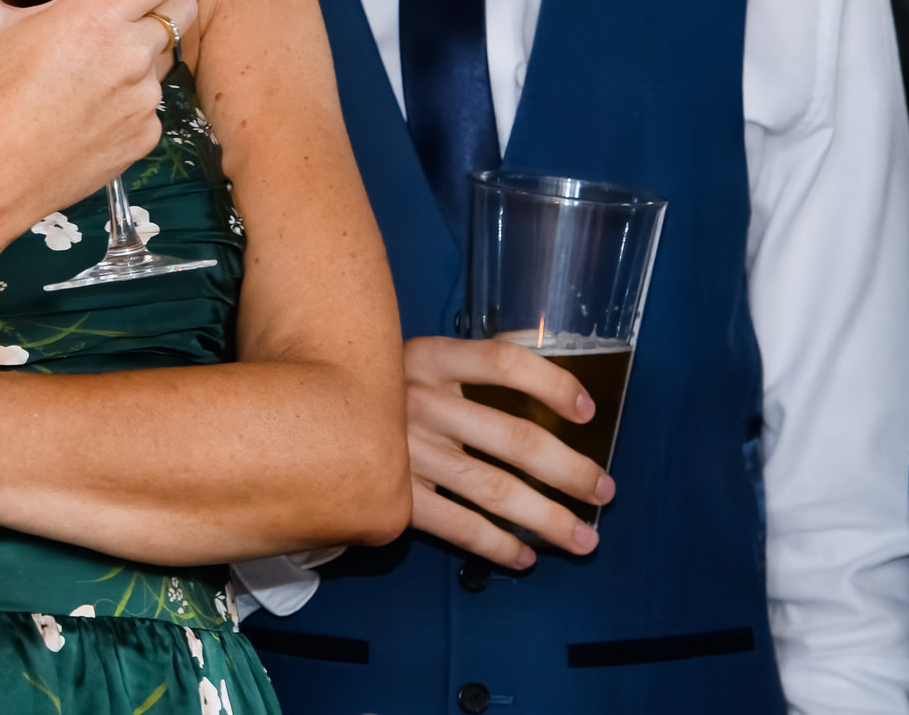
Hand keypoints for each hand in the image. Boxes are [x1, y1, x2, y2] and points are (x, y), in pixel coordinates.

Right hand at [0, 0, 203, 241]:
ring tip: (99, 53)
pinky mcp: (144, 138)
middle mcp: (132, 56)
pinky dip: (132, 94)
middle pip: (183, 8)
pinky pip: (153, 102)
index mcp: (98, 16)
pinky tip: (92, 99)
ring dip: (145, 46)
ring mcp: (144, 101)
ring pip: (166, 57)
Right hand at [401, 335, 611, 568]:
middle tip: (604, 492)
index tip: (587, 409)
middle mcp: (421, 403)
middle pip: (515, 439)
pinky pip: (457, 527)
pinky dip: (497, 546)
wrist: (304, 420)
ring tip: (583, 538)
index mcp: (431, 359)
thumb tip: (546, 353)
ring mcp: (406, 453)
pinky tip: (524, 556)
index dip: (551, 384)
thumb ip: (474, 359)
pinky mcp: (392, 498)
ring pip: (494, 491)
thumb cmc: (379, 389)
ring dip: (547, 518)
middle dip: (570, 470)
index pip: (503, 362)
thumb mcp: (418, 357)